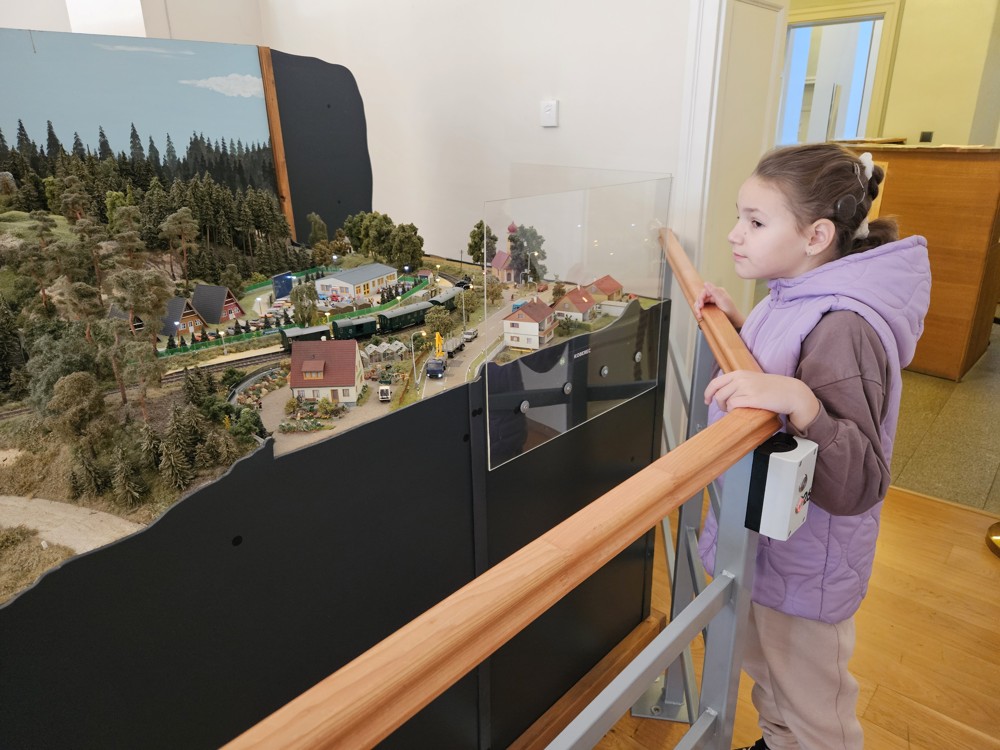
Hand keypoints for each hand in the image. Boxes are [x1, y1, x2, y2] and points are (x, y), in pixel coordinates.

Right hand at [694, 282, 744, 327]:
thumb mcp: (722, 299)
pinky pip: (702, 307)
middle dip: (698, 305)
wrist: (734, 319)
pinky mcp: (711, 307)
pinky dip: (700, 311)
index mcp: (717, 291)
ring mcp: (712, 301)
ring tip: (699, 315)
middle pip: (701, 298)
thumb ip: (714, 290)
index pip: (704, 292)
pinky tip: (700, 315)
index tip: (700, 306)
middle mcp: (714, 295)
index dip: (700, 298)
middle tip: (698, 312)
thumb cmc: (730, 309)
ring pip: (700, 303)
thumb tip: (705, 283)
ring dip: (698, 309)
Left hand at [704, 370, 819, 430]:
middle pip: (718, 394)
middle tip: (726, 409)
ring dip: (727, 408)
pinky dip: (734, 411)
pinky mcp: (753, 399)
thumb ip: (738, 383)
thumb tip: (723, 392)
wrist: (791, 392)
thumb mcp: (752, 379)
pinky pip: (733, 406)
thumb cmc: (773, 388)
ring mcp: (747, 388)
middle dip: (719, 404)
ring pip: (725, 401)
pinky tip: (741, 411)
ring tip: (735, 410)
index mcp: (739, 373)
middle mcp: (741, 379)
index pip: (715, 382)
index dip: (708, 393)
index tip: (707, 400)